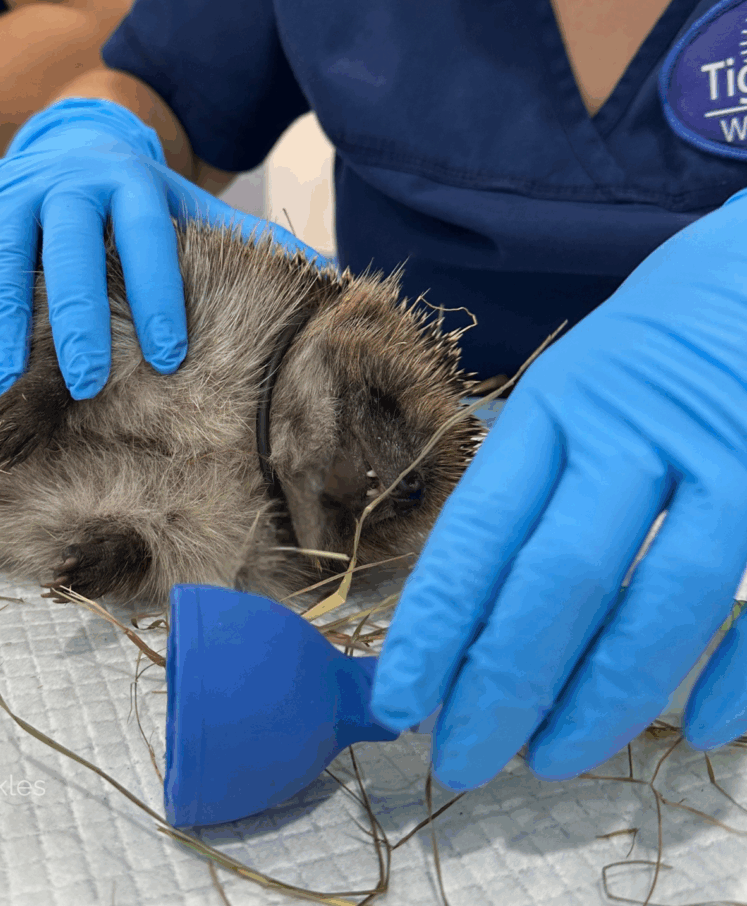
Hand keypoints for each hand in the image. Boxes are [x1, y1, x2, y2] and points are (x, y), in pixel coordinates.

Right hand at [0, 98, 325, 398]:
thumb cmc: (142, 200)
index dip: (157, 295)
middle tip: (86, 384)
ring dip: (4, 316)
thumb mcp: (193, 211)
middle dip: (78, 317)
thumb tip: (325, 275)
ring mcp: (16, 182)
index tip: (165, 358)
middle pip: (71, 247)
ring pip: (4, 248)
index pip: (148, 240)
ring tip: (5, 382)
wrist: (79, 139)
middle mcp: (71, 177)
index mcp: (134, 182)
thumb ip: (243, 243)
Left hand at [370, 190, 746, 789]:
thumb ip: (527, 487)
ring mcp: (728, 462)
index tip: (398, 701)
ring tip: (549, 759)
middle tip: (460, 760)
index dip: (435, 627)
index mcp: (557, 409)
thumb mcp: (569, 394)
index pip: (480, 534)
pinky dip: (735, 677)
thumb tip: (465, 607)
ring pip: (661, 605)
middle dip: (502, 684)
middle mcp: (634, 435)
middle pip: (558, 581)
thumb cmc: (646, 351)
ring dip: (602, 700)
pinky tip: (692, 733)